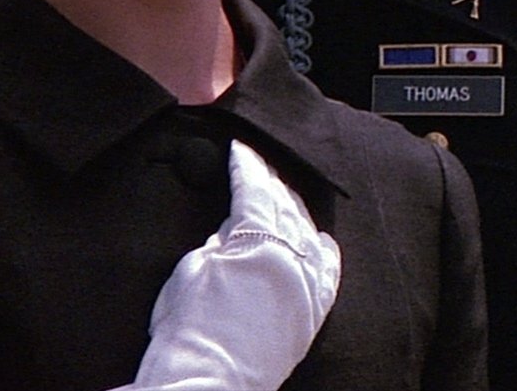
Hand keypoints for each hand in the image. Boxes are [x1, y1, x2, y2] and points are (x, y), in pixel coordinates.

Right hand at [116, 140, 341, 390]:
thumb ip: (219, 241)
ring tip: (284, 196)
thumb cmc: (188, 332)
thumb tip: (233, 228)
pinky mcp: (313, 312)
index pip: (255, 190)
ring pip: (308, 231)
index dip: (246, 166)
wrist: (208, 384)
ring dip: (296, 209)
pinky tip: (321, 237)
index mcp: (258, 241)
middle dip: (272, 183)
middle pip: (286, 206)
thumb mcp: (191, 271)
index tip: (241, 148)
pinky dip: (325, 249)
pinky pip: (329, 271)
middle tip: (262, 167)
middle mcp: (291, 258)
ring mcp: (307, 285)